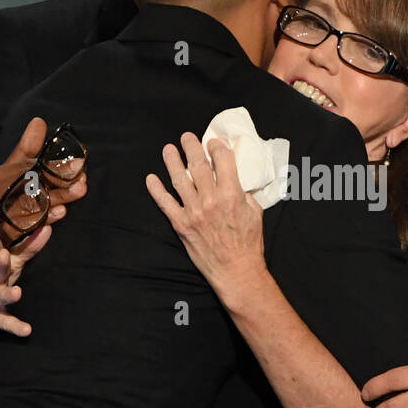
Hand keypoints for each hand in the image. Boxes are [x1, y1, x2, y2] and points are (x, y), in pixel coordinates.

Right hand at [0, 117, 86, 287]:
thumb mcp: (2, 177)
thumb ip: (23, 154)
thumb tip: (39, 122)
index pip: (22, 168)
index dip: (50, 165)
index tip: (77, 162)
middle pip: (26, 186)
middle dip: (57, 181)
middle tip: (83, 178)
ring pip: (27, 207)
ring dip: (56, 199)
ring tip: (78, 191)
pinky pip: (22, 230)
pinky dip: (43, 221)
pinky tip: (60, 212)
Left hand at [145, 132, 266, 300]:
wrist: (236, 271)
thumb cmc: (248, 244)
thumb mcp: (255, 212)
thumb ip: (245, 192)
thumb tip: (237, 177)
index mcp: (232, 195)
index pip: (222, 160)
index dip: (216, 147)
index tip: (213, 142)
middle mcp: (211, 200)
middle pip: (199, 165)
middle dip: (192, 147)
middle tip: (187, 137)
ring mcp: (194, 212)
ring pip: (180, 180)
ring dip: (172, 161)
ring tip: (168, 149)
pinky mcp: (181, 224)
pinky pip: (165, 204)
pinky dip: (157, 190)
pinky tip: (151, 179)